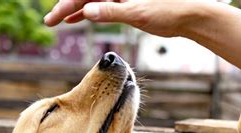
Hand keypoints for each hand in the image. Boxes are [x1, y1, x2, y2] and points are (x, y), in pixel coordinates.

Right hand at [43, 0, 205, 37]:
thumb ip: (111, 11)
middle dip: (67, 6)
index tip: (52, 19)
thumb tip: (85, 11)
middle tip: (50, 22)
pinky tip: (78, 18)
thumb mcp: (138, 13)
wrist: (190, 15)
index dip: (66, 5)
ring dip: (76, 9)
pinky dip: (90, 11)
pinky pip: (103, 3)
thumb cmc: (169, 11)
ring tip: (60, 21)